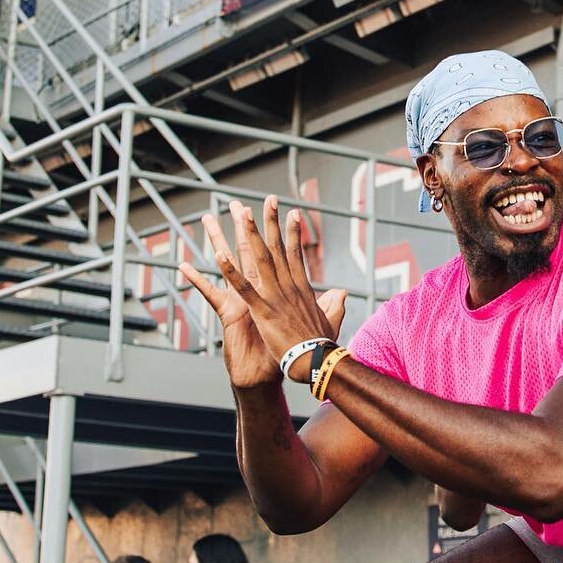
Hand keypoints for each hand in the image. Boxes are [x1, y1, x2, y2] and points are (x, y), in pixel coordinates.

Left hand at [180, 200, 345, 389]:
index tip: (293, 212)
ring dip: (250, 235)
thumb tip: (343, 293)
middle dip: (272, 222)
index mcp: (303, 289)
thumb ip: (335, 305)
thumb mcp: (332, 321)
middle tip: (268, 199)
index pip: (296, 254)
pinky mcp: (262, 311)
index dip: (293, 232)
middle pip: (278, 248)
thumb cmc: (323, 346)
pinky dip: (231, 272)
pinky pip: (243, 288)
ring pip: (261, 260)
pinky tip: (220, 256)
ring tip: (242, 214)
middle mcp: (289, 287)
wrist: (317, 363)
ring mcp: (275, 297)